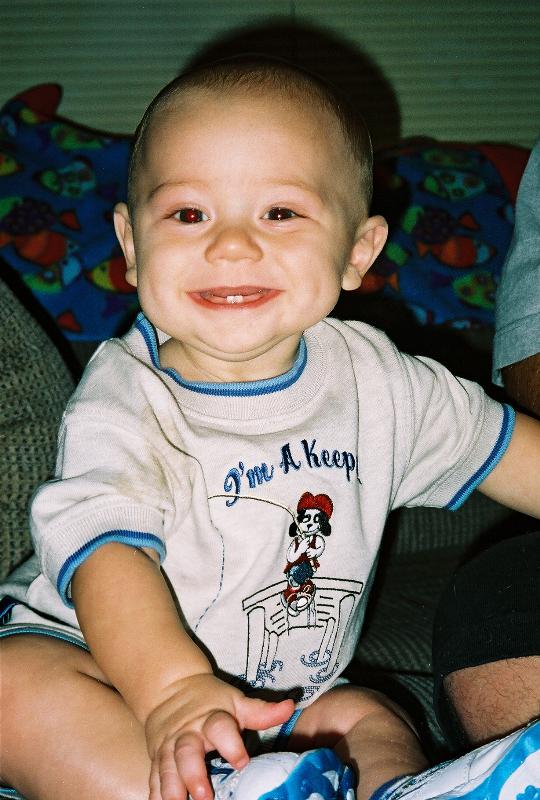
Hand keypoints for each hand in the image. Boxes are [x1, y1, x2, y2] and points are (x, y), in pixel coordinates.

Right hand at [145, 672, 294, 799]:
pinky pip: (154, 777)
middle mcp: (187, 733)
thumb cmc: (211, 701)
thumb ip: (261, 710)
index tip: (242, 761)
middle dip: (193, 774)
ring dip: (171, 789)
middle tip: (204, 796)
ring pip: (167, 768)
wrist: (171, 687)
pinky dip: (156, 793)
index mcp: (210, 718)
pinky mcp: (156, 758)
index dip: (231, 743)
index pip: (220, 727)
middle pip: (187, 752)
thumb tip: (291, 706)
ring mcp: (168, 747)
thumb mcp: (236, 702)